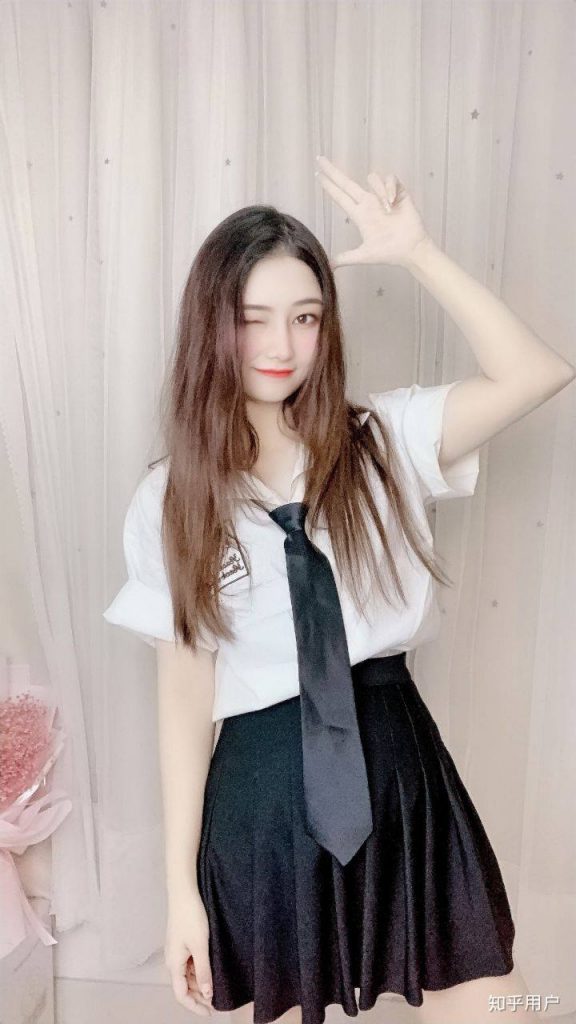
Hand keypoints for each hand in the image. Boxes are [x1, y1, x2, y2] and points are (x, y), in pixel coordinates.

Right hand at [164, 889, 213, 1015]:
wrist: (183, 892)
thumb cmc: (191, 917)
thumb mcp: (200, 946)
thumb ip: (203, 971)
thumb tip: (207, 994)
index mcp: (174, 964)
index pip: (181, 995)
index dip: (194, 1007)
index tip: (210, 1013)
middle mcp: (172, 961)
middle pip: (183, 987)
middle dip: (199, 997)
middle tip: (217, 1003)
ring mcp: (176, 951)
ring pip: (186, 976)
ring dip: (199, 984)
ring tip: (216, 987)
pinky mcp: (181, 943)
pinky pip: (188, 964)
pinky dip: (198, 971)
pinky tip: (210, 970)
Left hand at [315, 155, 431, 269]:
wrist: (410, 250)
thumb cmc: (389, 252)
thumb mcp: (364, 255)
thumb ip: (346, 258)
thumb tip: (329, 266)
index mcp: (359, 215)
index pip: (340, 197)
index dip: (329, 186)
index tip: (317, 174)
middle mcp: (368, 203)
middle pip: (346, 182)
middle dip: (333, 171)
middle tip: (320, 159)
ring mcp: (382, 197)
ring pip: (372, 179)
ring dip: (378, 191)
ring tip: (387, 210)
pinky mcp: (398, 192)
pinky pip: (390, 179)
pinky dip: (389, 189)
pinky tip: (393, 203)